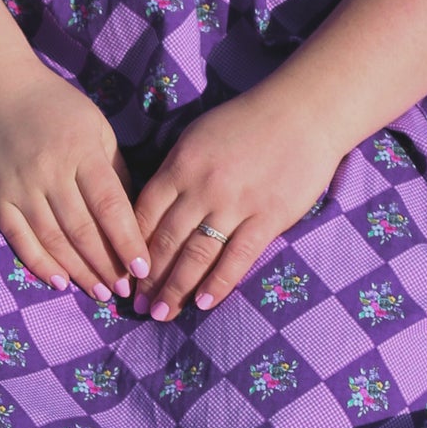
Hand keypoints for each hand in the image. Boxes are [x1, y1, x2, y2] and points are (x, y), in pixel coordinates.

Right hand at [0, 67, 152, 302]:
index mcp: (81, 151)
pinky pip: (19, 238)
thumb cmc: (52, 104)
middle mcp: (50, 173)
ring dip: (79, 271)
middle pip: (83, 230)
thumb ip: (113, 167)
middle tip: (125, 290)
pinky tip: (58, 282)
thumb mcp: (94, 124)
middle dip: (107, 265)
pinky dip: (39, 263)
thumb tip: (130, 214)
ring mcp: (20, 188)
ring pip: (53, 240)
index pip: (109, 205)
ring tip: (100, 293)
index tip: (143, 268)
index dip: (128, 240)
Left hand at [132, 86, 347, 321]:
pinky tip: (202, 304)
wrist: (303, 112)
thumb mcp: (198, 136)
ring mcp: (235, 205)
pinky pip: (237, 258)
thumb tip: (152, 207)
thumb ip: (175, 170)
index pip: (143, 215)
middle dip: (148, 278)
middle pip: (166, 241)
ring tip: (161, 314)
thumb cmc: (248, 121)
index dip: (129, 248)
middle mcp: (202, 188)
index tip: (123, 274)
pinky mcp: (267, 218)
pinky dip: (218, 284)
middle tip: (138, 305)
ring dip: (176, 289)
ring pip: (197, 256)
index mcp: (180, 165)